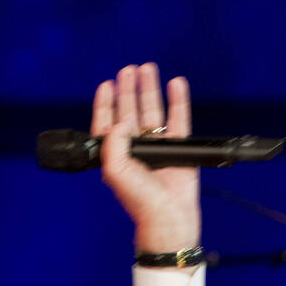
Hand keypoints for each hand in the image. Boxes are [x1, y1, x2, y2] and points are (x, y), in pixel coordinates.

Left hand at [91, 63, 199, 253]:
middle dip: (128, 90)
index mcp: (116, 155)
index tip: (106, 84)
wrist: (168, 217)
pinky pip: (179, 119)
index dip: (106, 104)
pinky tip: (176, 83)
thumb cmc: (139, 200)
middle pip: (130, 112)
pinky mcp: (179, 148)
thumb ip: (113, 144)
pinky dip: (178, 101)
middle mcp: (135, 149)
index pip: (107, 124)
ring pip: (153, 112)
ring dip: (150, 90)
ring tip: (148, 69)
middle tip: (128, 70)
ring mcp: (157, 147)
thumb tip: (120, 121)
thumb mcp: (115, 171)